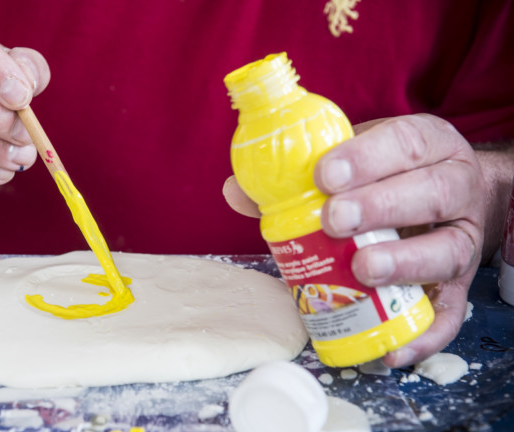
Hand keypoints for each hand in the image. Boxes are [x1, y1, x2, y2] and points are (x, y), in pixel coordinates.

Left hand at [316, 114, 483, 366]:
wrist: (447, 200)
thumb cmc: (387, 175)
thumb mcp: (351, 160)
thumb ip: (299, 173)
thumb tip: (236, 191)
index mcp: (428, 146)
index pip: (405, 141)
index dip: (366, 158)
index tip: (324, 176)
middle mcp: (456, 189)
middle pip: (432, 192)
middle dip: (380, 206)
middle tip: (334, 220)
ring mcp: (462, 239)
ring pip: (447, 251)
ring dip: (404, 262)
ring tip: (363, 268)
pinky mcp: (459, 286)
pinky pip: (450, 314)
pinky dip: (425, 335)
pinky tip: (392, 348)